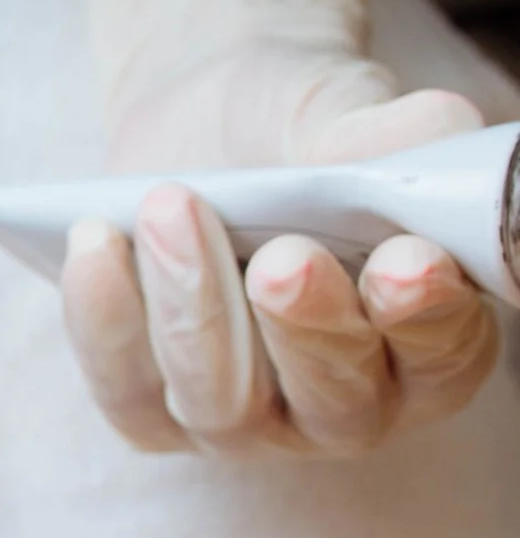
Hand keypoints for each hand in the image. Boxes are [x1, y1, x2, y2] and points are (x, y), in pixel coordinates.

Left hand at [60, 82, 500, 455]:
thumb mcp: (349, 116)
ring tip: (171, 206)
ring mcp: (246, 422)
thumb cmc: (304, 129)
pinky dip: (104, 320)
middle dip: (308, 328)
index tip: (406, 260)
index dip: (427, 317)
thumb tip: (433, 137)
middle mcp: (346, 404)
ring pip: (222, 403)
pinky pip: (126, 393)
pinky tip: (95, 240)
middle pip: (335, 400)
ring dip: (195, 309)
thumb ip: (394, 139)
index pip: (443, 355)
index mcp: (428, 341)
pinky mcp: (153, 414)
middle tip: (284, 254)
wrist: (207, 123)